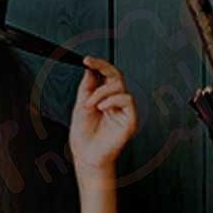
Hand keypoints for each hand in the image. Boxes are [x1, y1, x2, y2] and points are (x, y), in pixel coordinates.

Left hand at [71, 56, 136, 176]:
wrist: (86, 153)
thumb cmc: (84, 132)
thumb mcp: (81, 103)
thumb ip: (87, 86)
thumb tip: (90, 68)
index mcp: (105, 97)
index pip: (107, 75)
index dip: (99, 64)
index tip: (86, 59)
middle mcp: (117, 101)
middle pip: (117, 76)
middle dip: (102, 67)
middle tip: (89, 64)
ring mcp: (124, 110)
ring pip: (120, 87)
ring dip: (101, 92)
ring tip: (90, 104)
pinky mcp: (131, 120)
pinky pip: (127, 101)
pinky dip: (112, 100)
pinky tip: (101, 107)